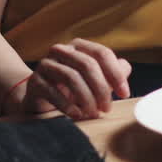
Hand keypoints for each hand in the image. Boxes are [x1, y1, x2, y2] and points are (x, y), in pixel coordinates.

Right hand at [17, 39, 131, 119]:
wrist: (41, 98)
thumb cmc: (73, 87)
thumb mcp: (95, 79)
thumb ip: (113, 72)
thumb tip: (125, 68)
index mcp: (79, 46)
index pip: (102, 53)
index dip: (116, 74)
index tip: (125, 93)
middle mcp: (62, 50)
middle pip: (87, 65)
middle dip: (101, 89)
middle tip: (107, 108)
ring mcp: (46, 64)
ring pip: (71, 77)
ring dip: (86, 98)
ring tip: (93, 113)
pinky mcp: (35, 81)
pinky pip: (53, 92)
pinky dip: (68, 105)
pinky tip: (77, 114)